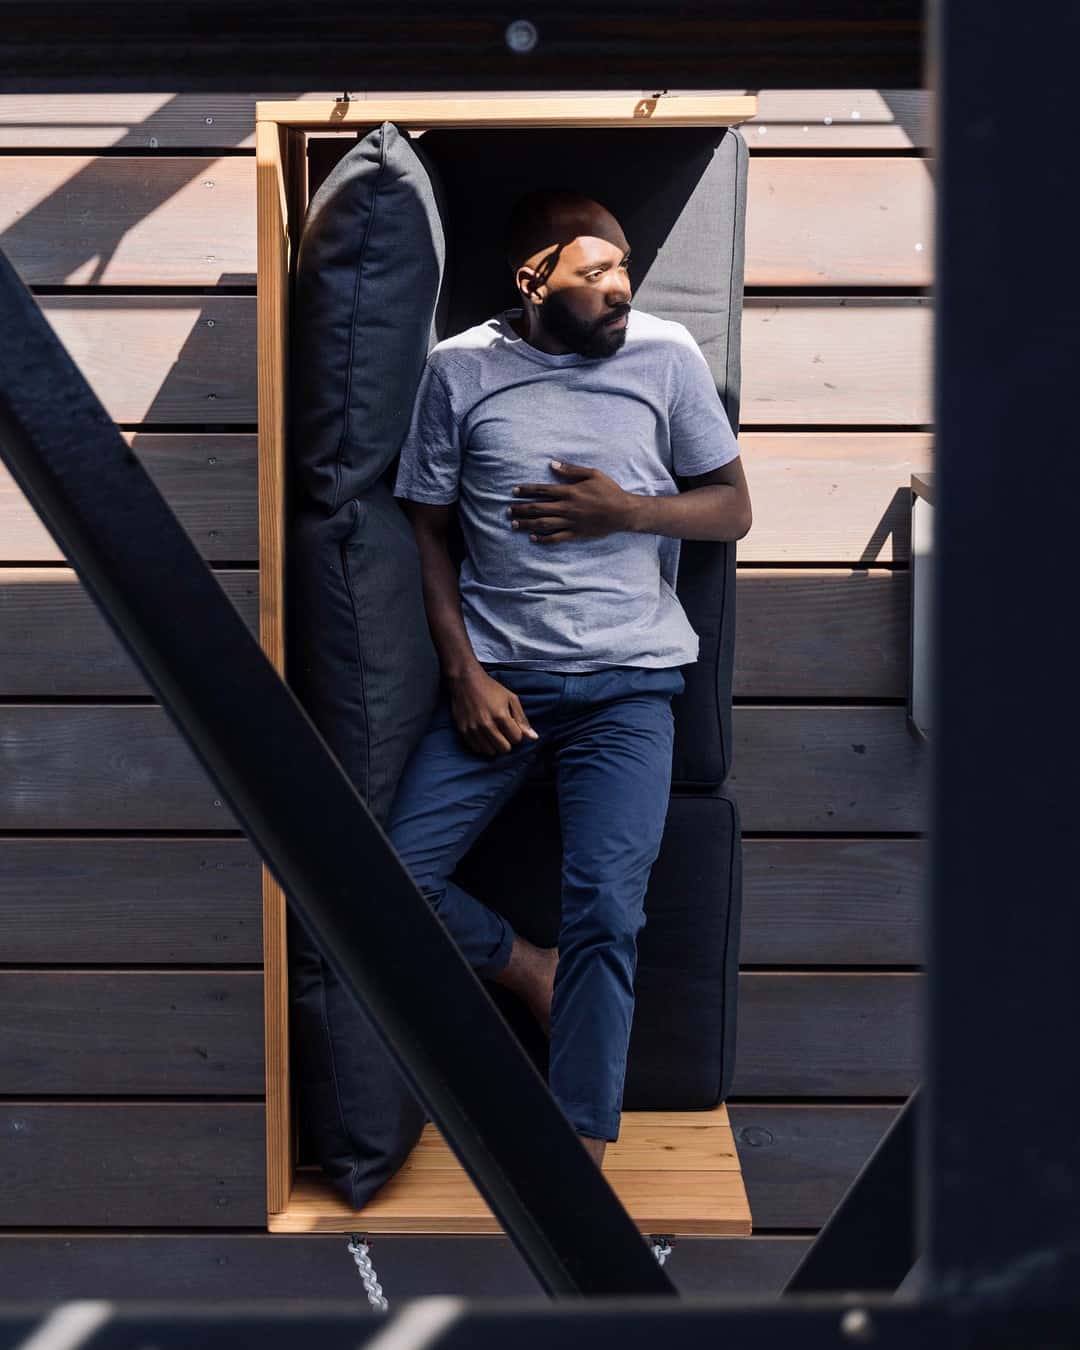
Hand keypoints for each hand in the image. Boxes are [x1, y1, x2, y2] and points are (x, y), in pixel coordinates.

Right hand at [448, 667, 539, 756]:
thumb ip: (522, 719)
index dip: (517, 733)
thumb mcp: (511, 699)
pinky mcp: (463, 731)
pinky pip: (477, 749)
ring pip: (490, 752)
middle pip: (504, 749)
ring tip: (493, 733)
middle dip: (507, 741)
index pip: (516, 739)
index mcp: (501, 715)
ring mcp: (474, 729)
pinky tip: (483, 734)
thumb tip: (534, 738)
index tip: (512, 726)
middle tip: (503, 731)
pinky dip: (482, 745)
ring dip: (494, 744)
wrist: (466, 681)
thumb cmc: (491, 688)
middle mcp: (487, 724)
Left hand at [509, 460, 634, 543]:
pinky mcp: (576, 534)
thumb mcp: (593, 474)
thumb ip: (571, 470)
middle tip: (507, 510)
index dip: (526, 490)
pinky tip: (533, 538)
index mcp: (570, 491)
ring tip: (513, 524)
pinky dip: (543, 539)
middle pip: (538, 508)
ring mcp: (571, 522)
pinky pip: (556, 538)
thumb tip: (553, 464)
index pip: (542, 490)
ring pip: (543, 524)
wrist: (623, 512)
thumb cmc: (609, 491)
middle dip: (521, 509)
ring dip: (526, 524)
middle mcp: (567, 507)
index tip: (513, 491)